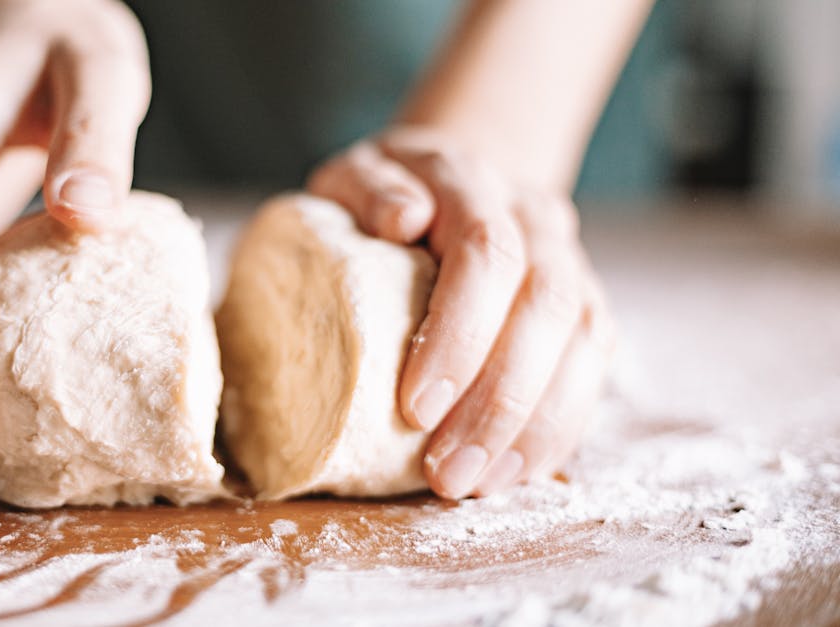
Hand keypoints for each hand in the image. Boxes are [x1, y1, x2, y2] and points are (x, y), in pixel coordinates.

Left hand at [308, 125, 615, 498]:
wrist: (447, 179)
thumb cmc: (378, 198)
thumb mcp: (350, 180)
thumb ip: (366, 192)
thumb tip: (403, 220)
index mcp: (472, 181)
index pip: (486, 254)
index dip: (459, 334)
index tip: (414, 408)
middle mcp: (533, 216)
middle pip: (545, 304)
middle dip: (498, 400)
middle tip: (447, 470)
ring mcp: (569, 259)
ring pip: (582, 341)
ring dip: (532, 424)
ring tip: (477, 482)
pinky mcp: (585, 305)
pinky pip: (593, 367)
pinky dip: (558, 426)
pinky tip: (516, 471)